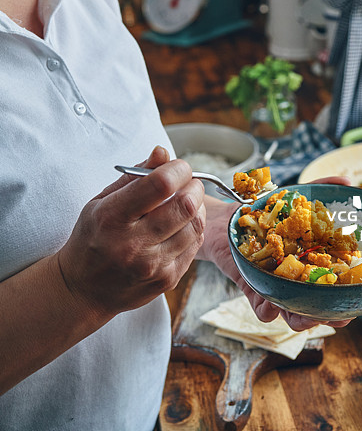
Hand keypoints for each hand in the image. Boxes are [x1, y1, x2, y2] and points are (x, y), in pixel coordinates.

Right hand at [57, 146, 205, 320]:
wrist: (82, 291)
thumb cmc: (92, 239)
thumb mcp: (101, 202)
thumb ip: (133, 176)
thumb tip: (162, 152)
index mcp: (112, 218)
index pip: (160, 184)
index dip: (178, 169)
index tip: (178, 167)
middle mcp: (133, 244)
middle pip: (185, 205)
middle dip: (194, 186)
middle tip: (187, 183)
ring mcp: (152, 265)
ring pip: (195, 225)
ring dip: (197, 207)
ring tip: (185, 202)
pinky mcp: (167, 279)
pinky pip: (195, 245)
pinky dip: (194, 228)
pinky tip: (181, 224)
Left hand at [198, 175, 352, 331]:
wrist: (226, 218)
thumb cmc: (262, 211)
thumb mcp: (291, 198)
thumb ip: (319, 188)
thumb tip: (347, 181)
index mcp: (309, 260)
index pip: (332, 281)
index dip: (345, 296)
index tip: (356, 303)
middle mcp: (293, 277)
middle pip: (315, 303)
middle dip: (327, 315)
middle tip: (338, 317)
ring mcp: (274, 285)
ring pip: (290, 312)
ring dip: (300, 319)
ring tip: (304, 318)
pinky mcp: (252, 287)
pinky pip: (262, 307)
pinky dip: (267, 309)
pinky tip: (270, 306)